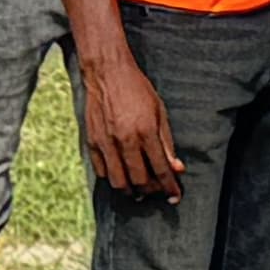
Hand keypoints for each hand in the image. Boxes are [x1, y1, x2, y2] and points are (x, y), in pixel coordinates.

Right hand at [77, 41, 182, 199]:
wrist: (108, 73)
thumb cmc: (137, 89)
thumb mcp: (159, 112)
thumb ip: (167, 143)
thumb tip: (177, 168)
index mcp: (146, 131)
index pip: (161, 169)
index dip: (170, 186)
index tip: (175, 196)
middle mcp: (125, 140)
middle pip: (140, 180)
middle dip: (151, 191)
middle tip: (157, 190)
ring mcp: (107, 143)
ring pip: (119, 181)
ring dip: (131, 190)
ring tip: (139, 189)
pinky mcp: (92, 142)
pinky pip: (102, 171)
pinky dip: (113, 178)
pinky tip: (122, 175)